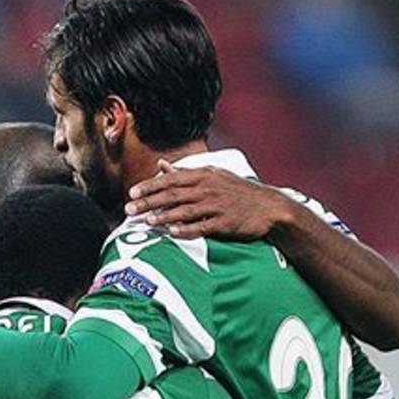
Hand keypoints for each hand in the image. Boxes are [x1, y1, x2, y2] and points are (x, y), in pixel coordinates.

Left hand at [124, 160, 294, 240]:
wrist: (270, 208)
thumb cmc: (237, 192)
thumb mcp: (213, 176)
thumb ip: (185, 172)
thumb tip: (162, 166)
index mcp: (204, 175)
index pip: (171, 179)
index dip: (150, 186)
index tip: (132, 193)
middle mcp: (209, 188)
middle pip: (173, 194)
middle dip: (149, 202)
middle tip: (129, 209)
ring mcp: (218, 205)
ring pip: (185, 210)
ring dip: (164, 216)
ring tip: (147, 222)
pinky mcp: (226, 222)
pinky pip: (203, 226)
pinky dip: (187, 229)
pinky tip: (173, 233)